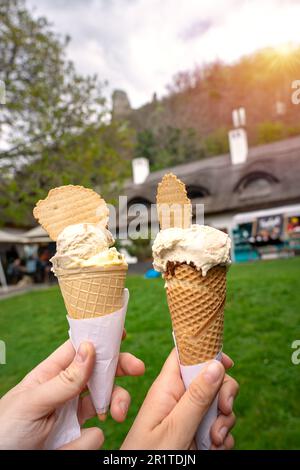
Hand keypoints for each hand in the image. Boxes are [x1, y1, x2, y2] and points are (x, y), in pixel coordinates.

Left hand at [0, 338, 144, 449]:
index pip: (79, 349)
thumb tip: (90, 348)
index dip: (99, 339)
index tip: (122, 333)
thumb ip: (64, 379)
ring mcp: (72, 414)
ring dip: (115, 403)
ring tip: (117, 415)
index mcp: (50, 374)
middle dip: (119, 368)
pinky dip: (90, 440)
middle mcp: (65, 391)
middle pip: (99, 372)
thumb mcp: (32, 402)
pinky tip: (71, 445)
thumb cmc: (4, 430)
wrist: (1, 467)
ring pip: (104, 400)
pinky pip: (95, 435)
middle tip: (137, 369)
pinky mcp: (75, 438)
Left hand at [122, 349, 237, 449]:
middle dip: (223, 393)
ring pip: (217, 403)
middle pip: (209, 378)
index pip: (184, 354)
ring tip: (214, 440)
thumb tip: (216, 363)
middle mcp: (178, 398)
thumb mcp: (175, 428)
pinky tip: (215, 448)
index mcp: (166, 388)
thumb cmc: (150, 458)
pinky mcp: (196, 432)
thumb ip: (196, 397)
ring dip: (224, 420)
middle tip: (223, 410)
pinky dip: (223, 436)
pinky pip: (218, 424)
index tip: (226, 363)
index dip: (205, 352)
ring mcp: (188, 415)